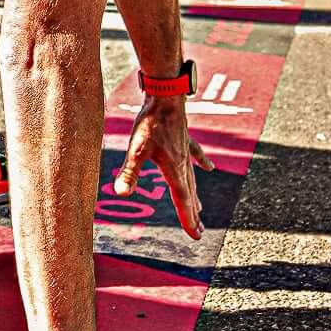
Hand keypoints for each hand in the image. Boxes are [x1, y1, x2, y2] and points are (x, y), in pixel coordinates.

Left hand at [113, 94, 213, 237]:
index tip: (196, 235)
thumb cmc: (150, 122)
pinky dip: (202, 163)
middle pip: (190, 193)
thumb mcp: (136, 148)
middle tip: (199, 231)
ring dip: (195, 195)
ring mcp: (186, 151)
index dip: (188, 219)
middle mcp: (184, 163)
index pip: (183, 200)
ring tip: (200, 210)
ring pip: (193, 178)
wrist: (166, 94)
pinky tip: (210, 169)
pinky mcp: (185, 138)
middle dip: (193, 214)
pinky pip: (196, 155)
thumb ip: (129, 171)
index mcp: (174, 169)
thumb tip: (120, 193)